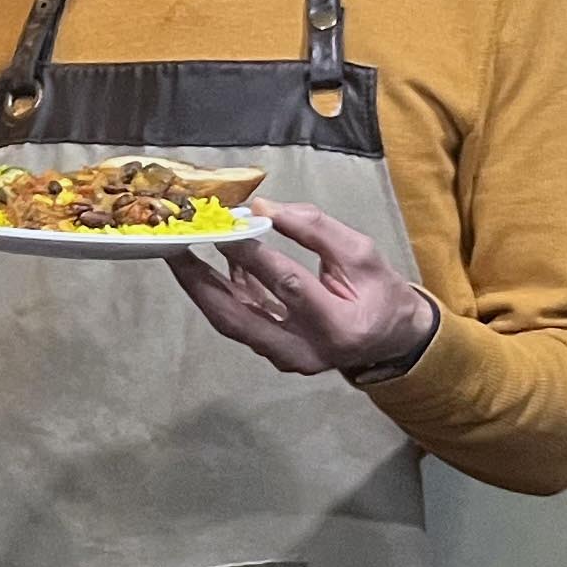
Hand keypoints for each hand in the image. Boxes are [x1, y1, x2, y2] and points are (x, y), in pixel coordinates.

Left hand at [168, 202, 441, 377]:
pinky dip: (224, 294)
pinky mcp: (275, 356)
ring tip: (179, 257)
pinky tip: (212, 266)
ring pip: (232, 324)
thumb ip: (315, 230)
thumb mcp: (361, 254)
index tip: (227, 227)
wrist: (392, 340)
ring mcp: (287, 358)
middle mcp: (307, 350)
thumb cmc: (380, 293)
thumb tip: (263, 208)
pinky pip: (240, 323)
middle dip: (202, 282)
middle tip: (175, 249)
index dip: (253, 255)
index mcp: (339, 325)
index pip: (287, 285)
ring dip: (203, 289)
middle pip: (240, 316)